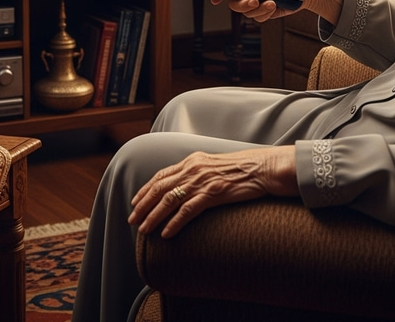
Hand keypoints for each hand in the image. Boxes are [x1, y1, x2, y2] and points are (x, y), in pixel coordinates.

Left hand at [128, 146, 297, 237]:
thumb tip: (183, 186)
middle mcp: (194, 168)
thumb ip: (197, 172)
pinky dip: (174, 223)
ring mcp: (203, 180)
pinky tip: (166, 233)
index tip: (135, 202)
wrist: (262, 168)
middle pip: (160, 188)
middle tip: (132, 220)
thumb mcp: (214, 165)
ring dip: (153, 216)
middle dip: (143, 205)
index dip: (145, 189)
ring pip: (170, 200)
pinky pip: (188, 210)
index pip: (162, 175)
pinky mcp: (214, 193)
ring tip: (143, 230)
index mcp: (192, 161)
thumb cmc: (241, 169)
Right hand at [212, 0, 344, 25]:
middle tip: (252, 0)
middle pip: (234, 3)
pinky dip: (266, 12)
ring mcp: (260, 4)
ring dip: (257, 8)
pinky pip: (260, 18)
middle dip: (240, 4)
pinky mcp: (269, 13)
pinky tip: (275, 5)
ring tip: (271, 1)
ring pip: (247, 13)